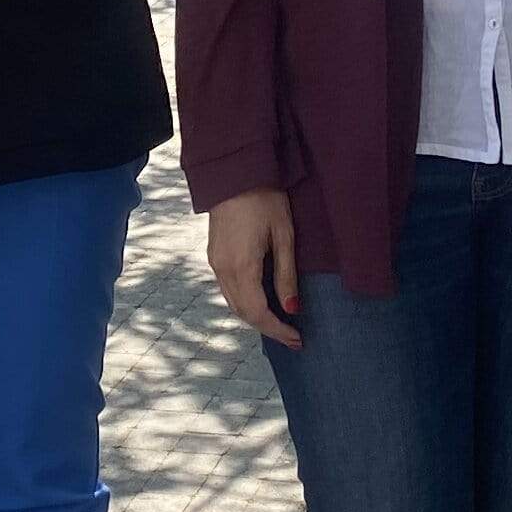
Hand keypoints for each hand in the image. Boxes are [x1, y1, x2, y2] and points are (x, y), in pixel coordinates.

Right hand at [207, 189, 302, 347]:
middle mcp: (223, 269)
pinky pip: (227, 289)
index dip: (278, 330)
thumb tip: (292, 308)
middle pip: (243, 312)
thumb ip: (286, 275)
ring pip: (233, 302)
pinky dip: (245, 302)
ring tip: (279, 322)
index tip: (297, 339)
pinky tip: (261, 300)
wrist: (235, 172)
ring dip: (255, 316)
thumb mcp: (284, 235)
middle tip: (292, 336)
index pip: (258, 312)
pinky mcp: (213, 254)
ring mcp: (215, 262)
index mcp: (241, 266)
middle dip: (267, 328)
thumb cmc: (265, 199)